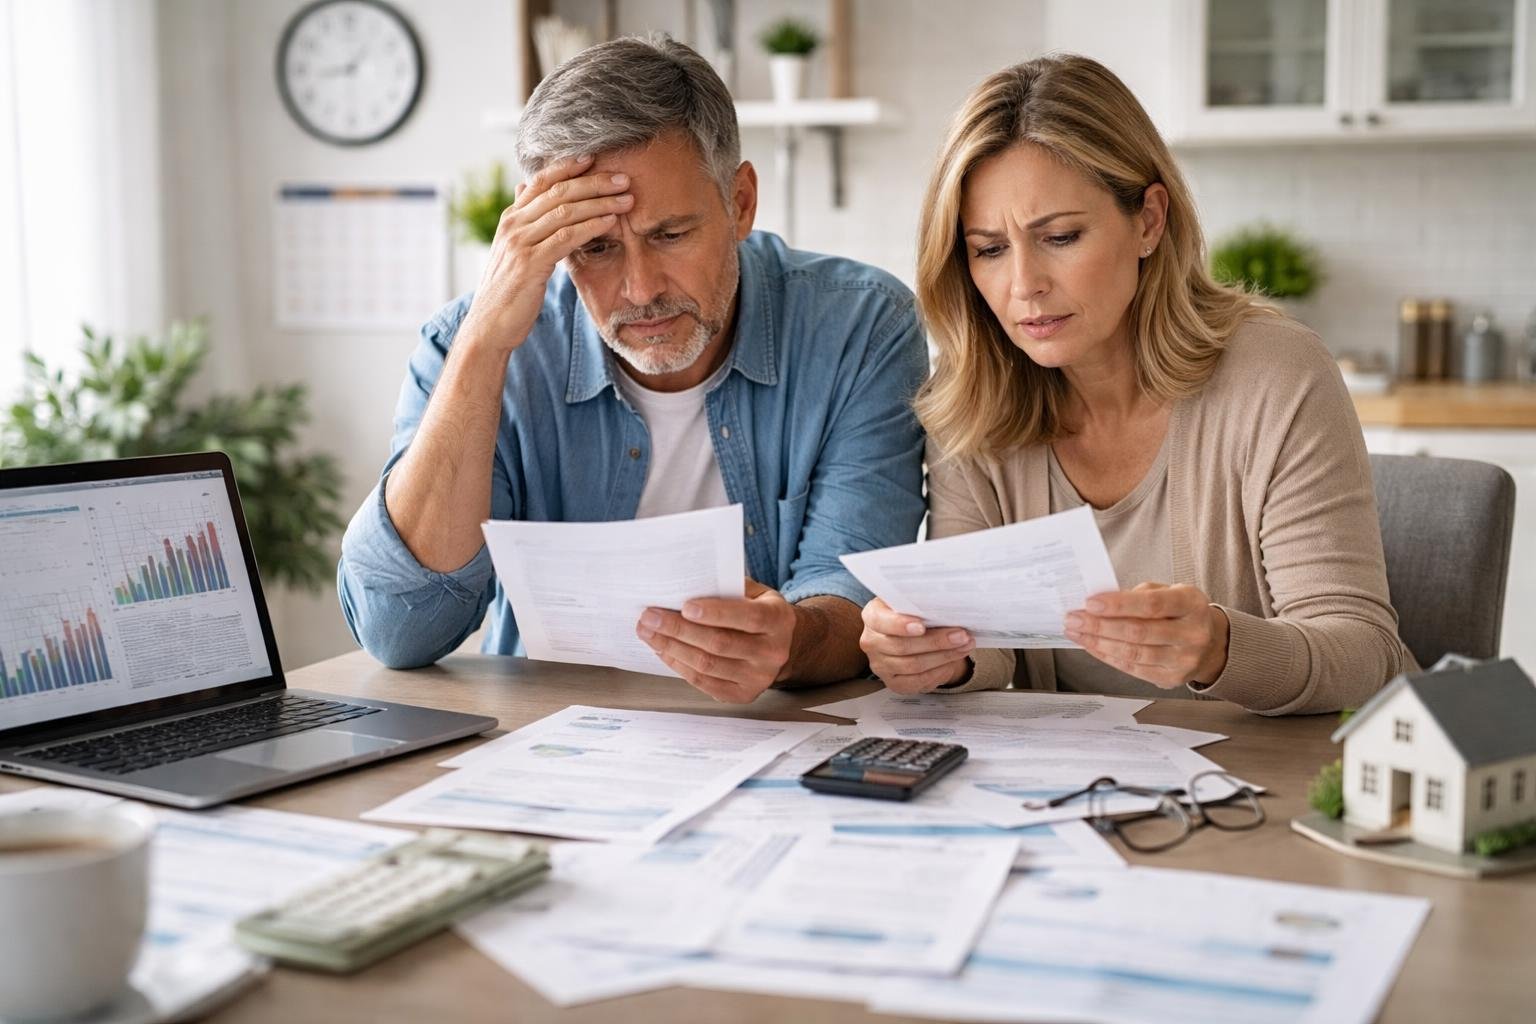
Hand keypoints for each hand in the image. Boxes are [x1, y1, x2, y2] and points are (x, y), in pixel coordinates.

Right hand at [458, 153, 633, 353]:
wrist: (489, 326)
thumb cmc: (508, 292)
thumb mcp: (514, 252)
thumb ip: (525, 223)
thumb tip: (523, 190)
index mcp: (511, 219)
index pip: (541, 181)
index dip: (567, 166)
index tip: (594, 158)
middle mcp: (513, 224)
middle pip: (558, 191)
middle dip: (593, 182)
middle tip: (622, 178)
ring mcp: (520, 242)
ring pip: (565, 211)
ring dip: (599, 202)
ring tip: (626, 199)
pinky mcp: (530, 263)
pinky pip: (566, 237)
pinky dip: (591, 226)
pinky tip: (611, 222)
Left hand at [636, 578, 796, 703]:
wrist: (783, 646)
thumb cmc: (761, 612)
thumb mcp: (756, 592)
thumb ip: (729, 587)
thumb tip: (688, 583)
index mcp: (778, 620)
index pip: (747, 617)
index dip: (715, 613)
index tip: (684, 607)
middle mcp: (772, 652)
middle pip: (720, 643)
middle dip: (679, 630)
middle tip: (650, 617)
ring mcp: (758, 678)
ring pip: (707, 665)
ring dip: (672, 648)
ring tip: (648, 633)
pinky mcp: (742, 695)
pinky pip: (704, 682)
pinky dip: (678, 665)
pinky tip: (663, 650)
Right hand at [859, 598, 973, 693]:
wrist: (912, 635)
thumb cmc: (914, 614)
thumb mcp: (914, 603)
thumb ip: (922, 604)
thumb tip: (947, 606)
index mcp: (872, 616)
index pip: (880, 621)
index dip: (899, 625)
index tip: (921, 626)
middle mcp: (871, 641)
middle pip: (902, 646)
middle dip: (935, 642)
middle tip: (960, 635)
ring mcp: (879, 664)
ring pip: (912, 665)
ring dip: (942, 657)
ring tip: (963, 646)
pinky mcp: (892, 682)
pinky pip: (916, 681)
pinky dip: (937, 672)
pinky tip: (951, 663)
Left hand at [1063, 582, 1229, 688]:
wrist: (1210, 643)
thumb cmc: (1180, 612)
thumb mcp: (1168, 592)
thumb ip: (1138, 594)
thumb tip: (1099, 602)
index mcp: (1192, 604)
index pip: (1152, 605)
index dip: (1119, 605)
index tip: (1091, 602)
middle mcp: (1192, 634)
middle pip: (1139, 632)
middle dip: (1100, 626)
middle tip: (1073, 618)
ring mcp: (1183, 660)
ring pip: (1133, 653)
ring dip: (1098, 643)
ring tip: (1076, 632)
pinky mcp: (1171, 678)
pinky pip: (1132, 668)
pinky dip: (1107, 656)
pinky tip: (1091, 646)